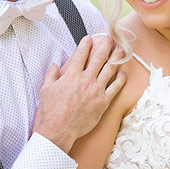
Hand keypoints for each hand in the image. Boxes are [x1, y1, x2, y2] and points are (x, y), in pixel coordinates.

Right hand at [33, 35, 126, 151]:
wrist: (59, 130)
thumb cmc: (51, 111)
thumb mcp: (46, 90)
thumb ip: (51, 75)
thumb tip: (54, 65)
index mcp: (71, 75)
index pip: (81, 54)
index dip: (86, 44)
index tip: (89, 38)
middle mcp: (85, 80)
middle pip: (99, 58)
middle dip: (105, 45)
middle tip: (110, 38)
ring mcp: (96, 90)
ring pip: (109, 69)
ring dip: (116, 58)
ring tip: (121, 50)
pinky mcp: (103, 102)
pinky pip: (115, 88)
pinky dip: (121, 79)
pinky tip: (123, 73)